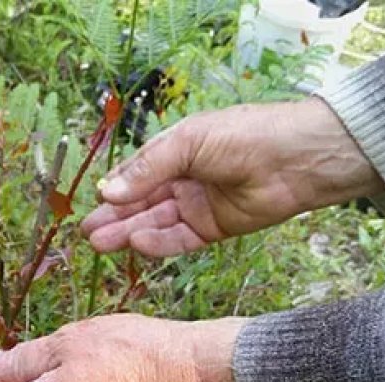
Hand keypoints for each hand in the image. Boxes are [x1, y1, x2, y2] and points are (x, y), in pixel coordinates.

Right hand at [80, 98, 384, 257]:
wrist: (297, 159)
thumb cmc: (243, 136)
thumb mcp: (188, 142)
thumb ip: (148, 168)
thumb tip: (109, 191)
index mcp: (175, 150)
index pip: (136, 173)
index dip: (116, 189)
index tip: (94, 203)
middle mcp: (183, 179)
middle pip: (141, 202)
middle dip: (114, 217)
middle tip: (87, 233)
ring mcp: (197, 205)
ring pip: (155, 223)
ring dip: (128, 233)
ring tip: (100, 243)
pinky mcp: (213, 229)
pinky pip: (179, 239)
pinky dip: (158, 243)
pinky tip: (137, 243)